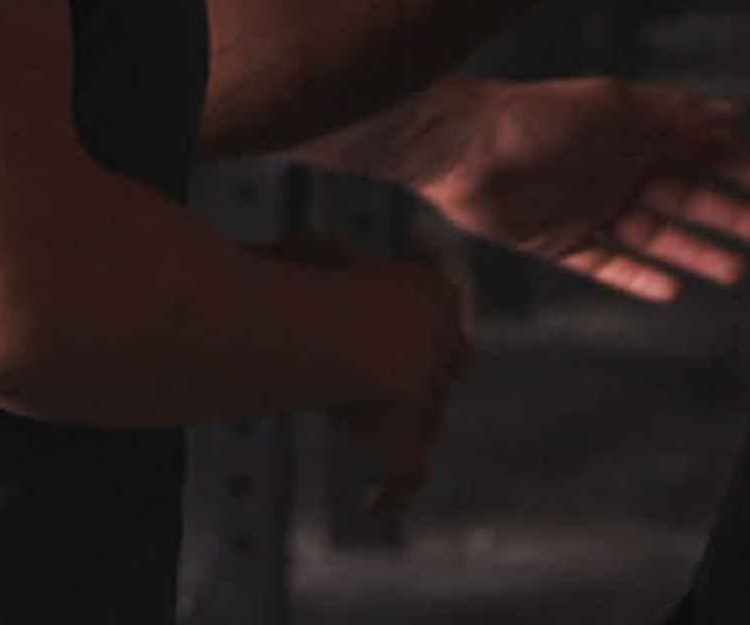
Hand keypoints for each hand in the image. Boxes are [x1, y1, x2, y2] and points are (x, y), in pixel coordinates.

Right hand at [323, 252, 470, 513]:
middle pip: (450, 362)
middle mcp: (444, 343)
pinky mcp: (408, 442)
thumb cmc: (321, 283)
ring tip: (374, 426)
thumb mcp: (313, 252)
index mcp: (434, 293)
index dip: (424, 320)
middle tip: (400, 382)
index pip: (441, 306)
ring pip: (429, 416)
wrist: (351, 334)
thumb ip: (315, 254)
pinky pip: (408, 471)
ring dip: (410, 423)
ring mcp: (430, 396)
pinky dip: (394, 488)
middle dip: (432, 371)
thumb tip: (298, 247)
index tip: (396, 327)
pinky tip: (376, 502)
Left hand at [414, 77, 749, 302]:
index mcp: (635, 133)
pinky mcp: (562, 243)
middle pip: (687, 199)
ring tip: (735, 270)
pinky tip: (672, 290)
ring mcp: (593, 209)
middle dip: (731, 216)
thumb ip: (671, 113)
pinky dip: (639, 278)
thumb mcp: (611, 105)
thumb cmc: (538, 115)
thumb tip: (732, 115)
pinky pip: (609, 266)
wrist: (461, 147)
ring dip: (694, 252)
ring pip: (655, 237)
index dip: (742, 170)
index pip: (701, 154)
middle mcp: (620, 171)